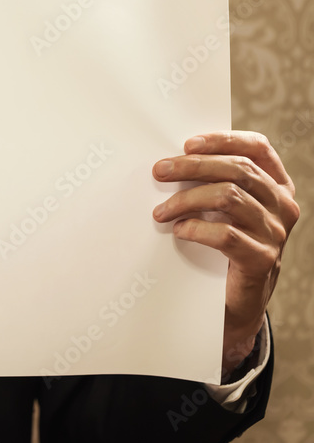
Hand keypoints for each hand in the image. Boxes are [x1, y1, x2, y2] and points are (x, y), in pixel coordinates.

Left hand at [152, 132, 299, 378]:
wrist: (236, 302)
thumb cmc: (224, 247)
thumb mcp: (224, 210)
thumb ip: (214, 183)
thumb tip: (172, 159)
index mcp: (277, 186)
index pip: (258, 148)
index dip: (222, 140)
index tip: (187, 143)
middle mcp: (283, 205)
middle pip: (237, 170)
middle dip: (192, 167)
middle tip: (159, 171)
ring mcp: (276, 233)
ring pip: (228, 197)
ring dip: (186, 199)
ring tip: (160, 210)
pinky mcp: (262, 259)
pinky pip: (226, 235)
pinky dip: (196, 229)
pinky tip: (178, 231)